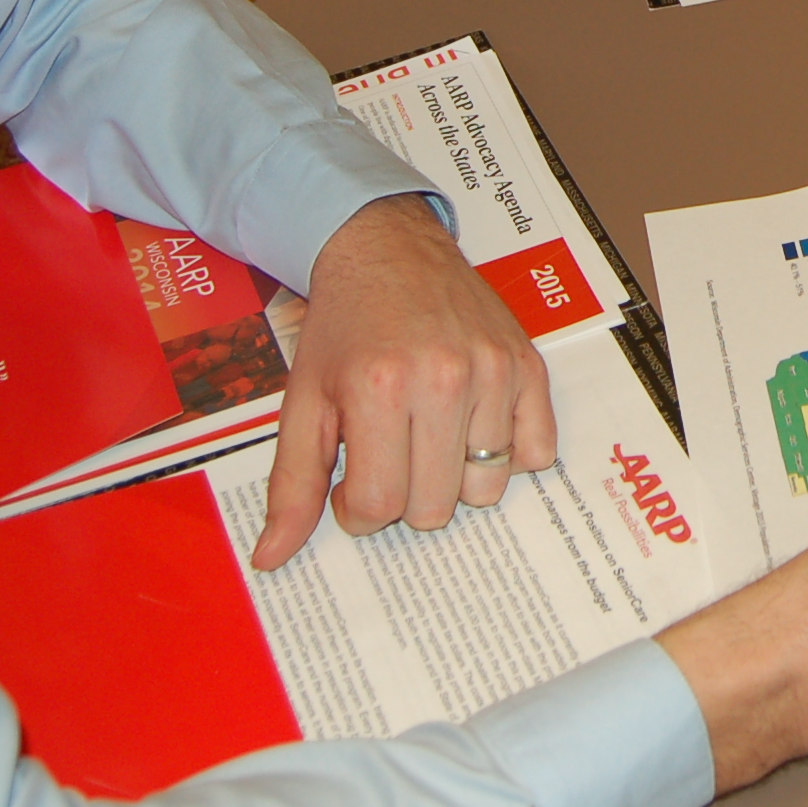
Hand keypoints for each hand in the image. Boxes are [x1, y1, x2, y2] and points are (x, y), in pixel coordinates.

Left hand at [251, 194, 552, 569]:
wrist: (388, 248)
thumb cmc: (344, 327)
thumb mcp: (303, 401)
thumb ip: (291, 484)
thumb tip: (272, 558)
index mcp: (378, 389)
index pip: (379, 505)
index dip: (358, 509)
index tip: (352, 481)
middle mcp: (442, 379)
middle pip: (434, 506)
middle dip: (404, 494)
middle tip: (389, 452)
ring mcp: (493, 371)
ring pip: (487, 488)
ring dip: (456, 477)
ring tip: (430, 435)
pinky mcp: (528, 365)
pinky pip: (535, 452)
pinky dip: (508, 453)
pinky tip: (472, 424)